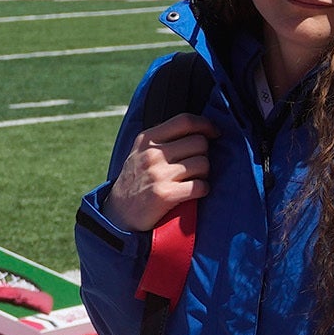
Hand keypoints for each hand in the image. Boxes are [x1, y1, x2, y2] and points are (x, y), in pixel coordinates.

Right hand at [102, 111, 213, 234]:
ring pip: (203, 164)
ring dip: (203, 174)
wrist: (119, 213)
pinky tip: (193, 192)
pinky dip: (202, 190)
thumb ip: (164, 138)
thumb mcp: (141, 152)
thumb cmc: (137, 180)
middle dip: (204, 154)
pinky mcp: (165, 195)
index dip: (205, 125)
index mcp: (147, 139)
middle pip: (199, 143)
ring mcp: (158, 174)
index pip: (184, 121)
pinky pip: (200, 186)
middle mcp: (152, 154)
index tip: (214, 133)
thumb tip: (201, 130)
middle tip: (195, 165)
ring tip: (192, 179)